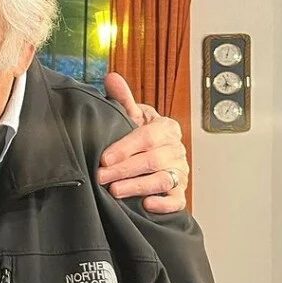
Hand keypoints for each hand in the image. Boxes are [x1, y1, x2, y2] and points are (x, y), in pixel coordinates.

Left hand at [98, 72, 189, 213]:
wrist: (154, 156)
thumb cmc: (141, 136)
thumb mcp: (132, 117)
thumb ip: (123, 99)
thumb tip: (112, 78)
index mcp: (166, 128)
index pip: (147, 137)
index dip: (125, 148)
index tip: (104, 158)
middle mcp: (176, 150)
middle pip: (153, 160)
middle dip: (124, 170)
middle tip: (101, 177)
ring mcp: (180, 172)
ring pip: (162, 180)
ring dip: (138, 186)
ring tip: (116, 191)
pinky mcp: (180, 192)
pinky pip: (177, 200)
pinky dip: (164, 203)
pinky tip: (147, 204)